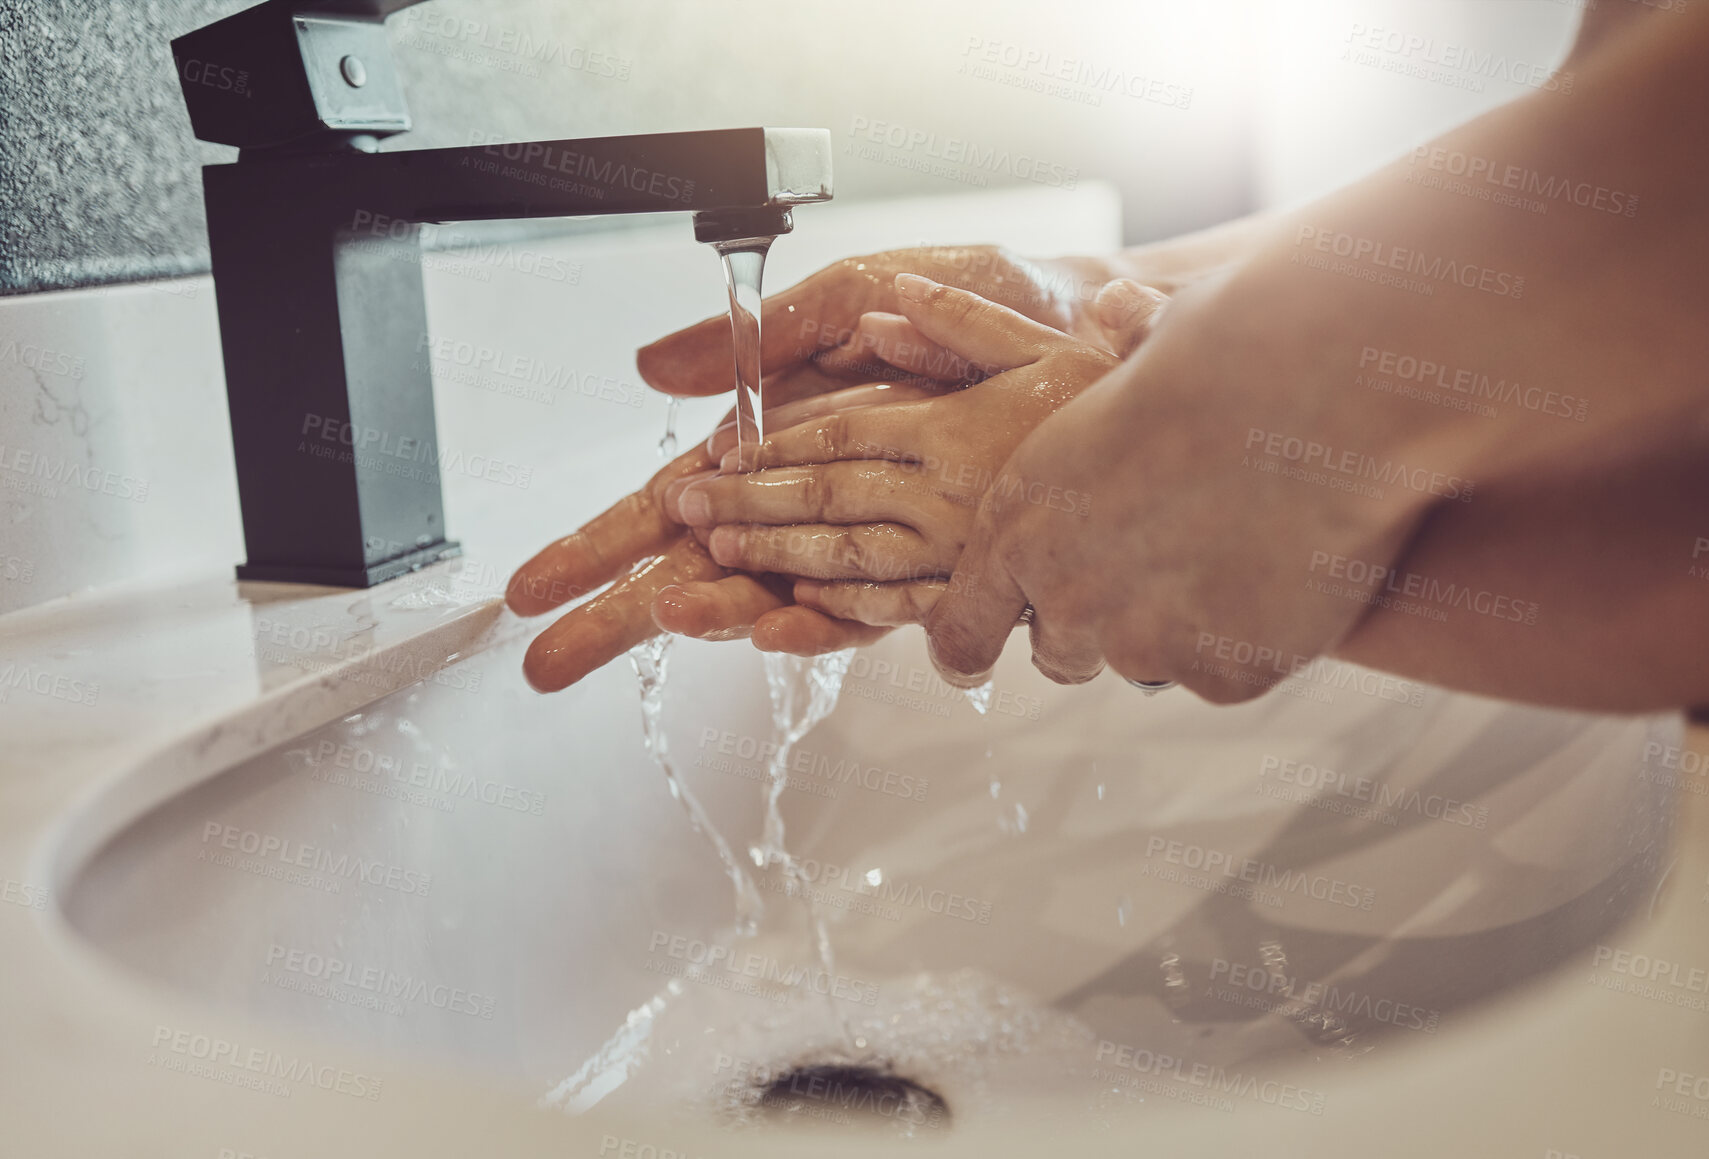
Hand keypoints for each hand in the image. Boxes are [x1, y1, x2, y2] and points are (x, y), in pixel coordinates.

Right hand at [508, 253, 1165, 690]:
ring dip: (711, 614)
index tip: (531, 589)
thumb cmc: (964, 302)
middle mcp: (809, 507)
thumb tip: (650, 369)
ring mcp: (865, 542)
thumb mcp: (845, 300)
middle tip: (543, 662)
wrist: (1075, 327)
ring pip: (766, 597)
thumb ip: (756, 341)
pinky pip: (866, 606)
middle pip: (694, 573)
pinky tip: (771, 624)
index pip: (666, 508)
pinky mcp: (931, 562)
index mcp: (775, 444)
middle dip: (616, 616)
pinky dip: (817, 616)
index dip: (597, 548)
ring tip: (658, 622)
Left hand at [671, 275, 1167, 667]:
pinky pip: (905, 611)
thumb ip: (955, 322)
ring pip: (848, 559)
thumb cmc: (1114, 398)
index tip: (712, 452)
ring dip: (775, 556)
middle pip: (824, 497)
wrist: (1206, 471)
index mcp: (954, 427)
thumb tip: (885, 308)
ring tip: (713, 557)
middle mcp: (951, 494)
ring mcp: (966, 553)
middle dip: (745, 505)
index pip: (837, 432)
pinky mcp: (990, 596)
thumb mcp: (1038, 340)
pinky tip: (799, 613)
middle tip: (683, 512)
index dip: (765, 444)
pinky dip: (845, 614)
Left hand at [924, 269, 1436, 695]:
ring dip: (1177, 626)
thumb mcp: (1131, 351)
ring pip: (1147, 662)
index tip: (975, 658)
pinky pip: (1224, 673)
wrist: (1312, 392)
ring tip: (1232, 553)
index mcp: (1018, 526)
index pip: (961, 630)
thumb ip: (1109, 358)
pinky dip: (1250, 639)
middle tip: (1150, 569)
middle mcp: (1069, 598)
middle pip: (1059, 652)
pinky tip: (1284, 578)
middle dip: (1094, 622)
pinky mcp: (1224, 672)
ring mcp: (1148, 644)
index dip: (972, 642)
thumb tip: (1113, 305)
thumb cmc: (1217, 351)